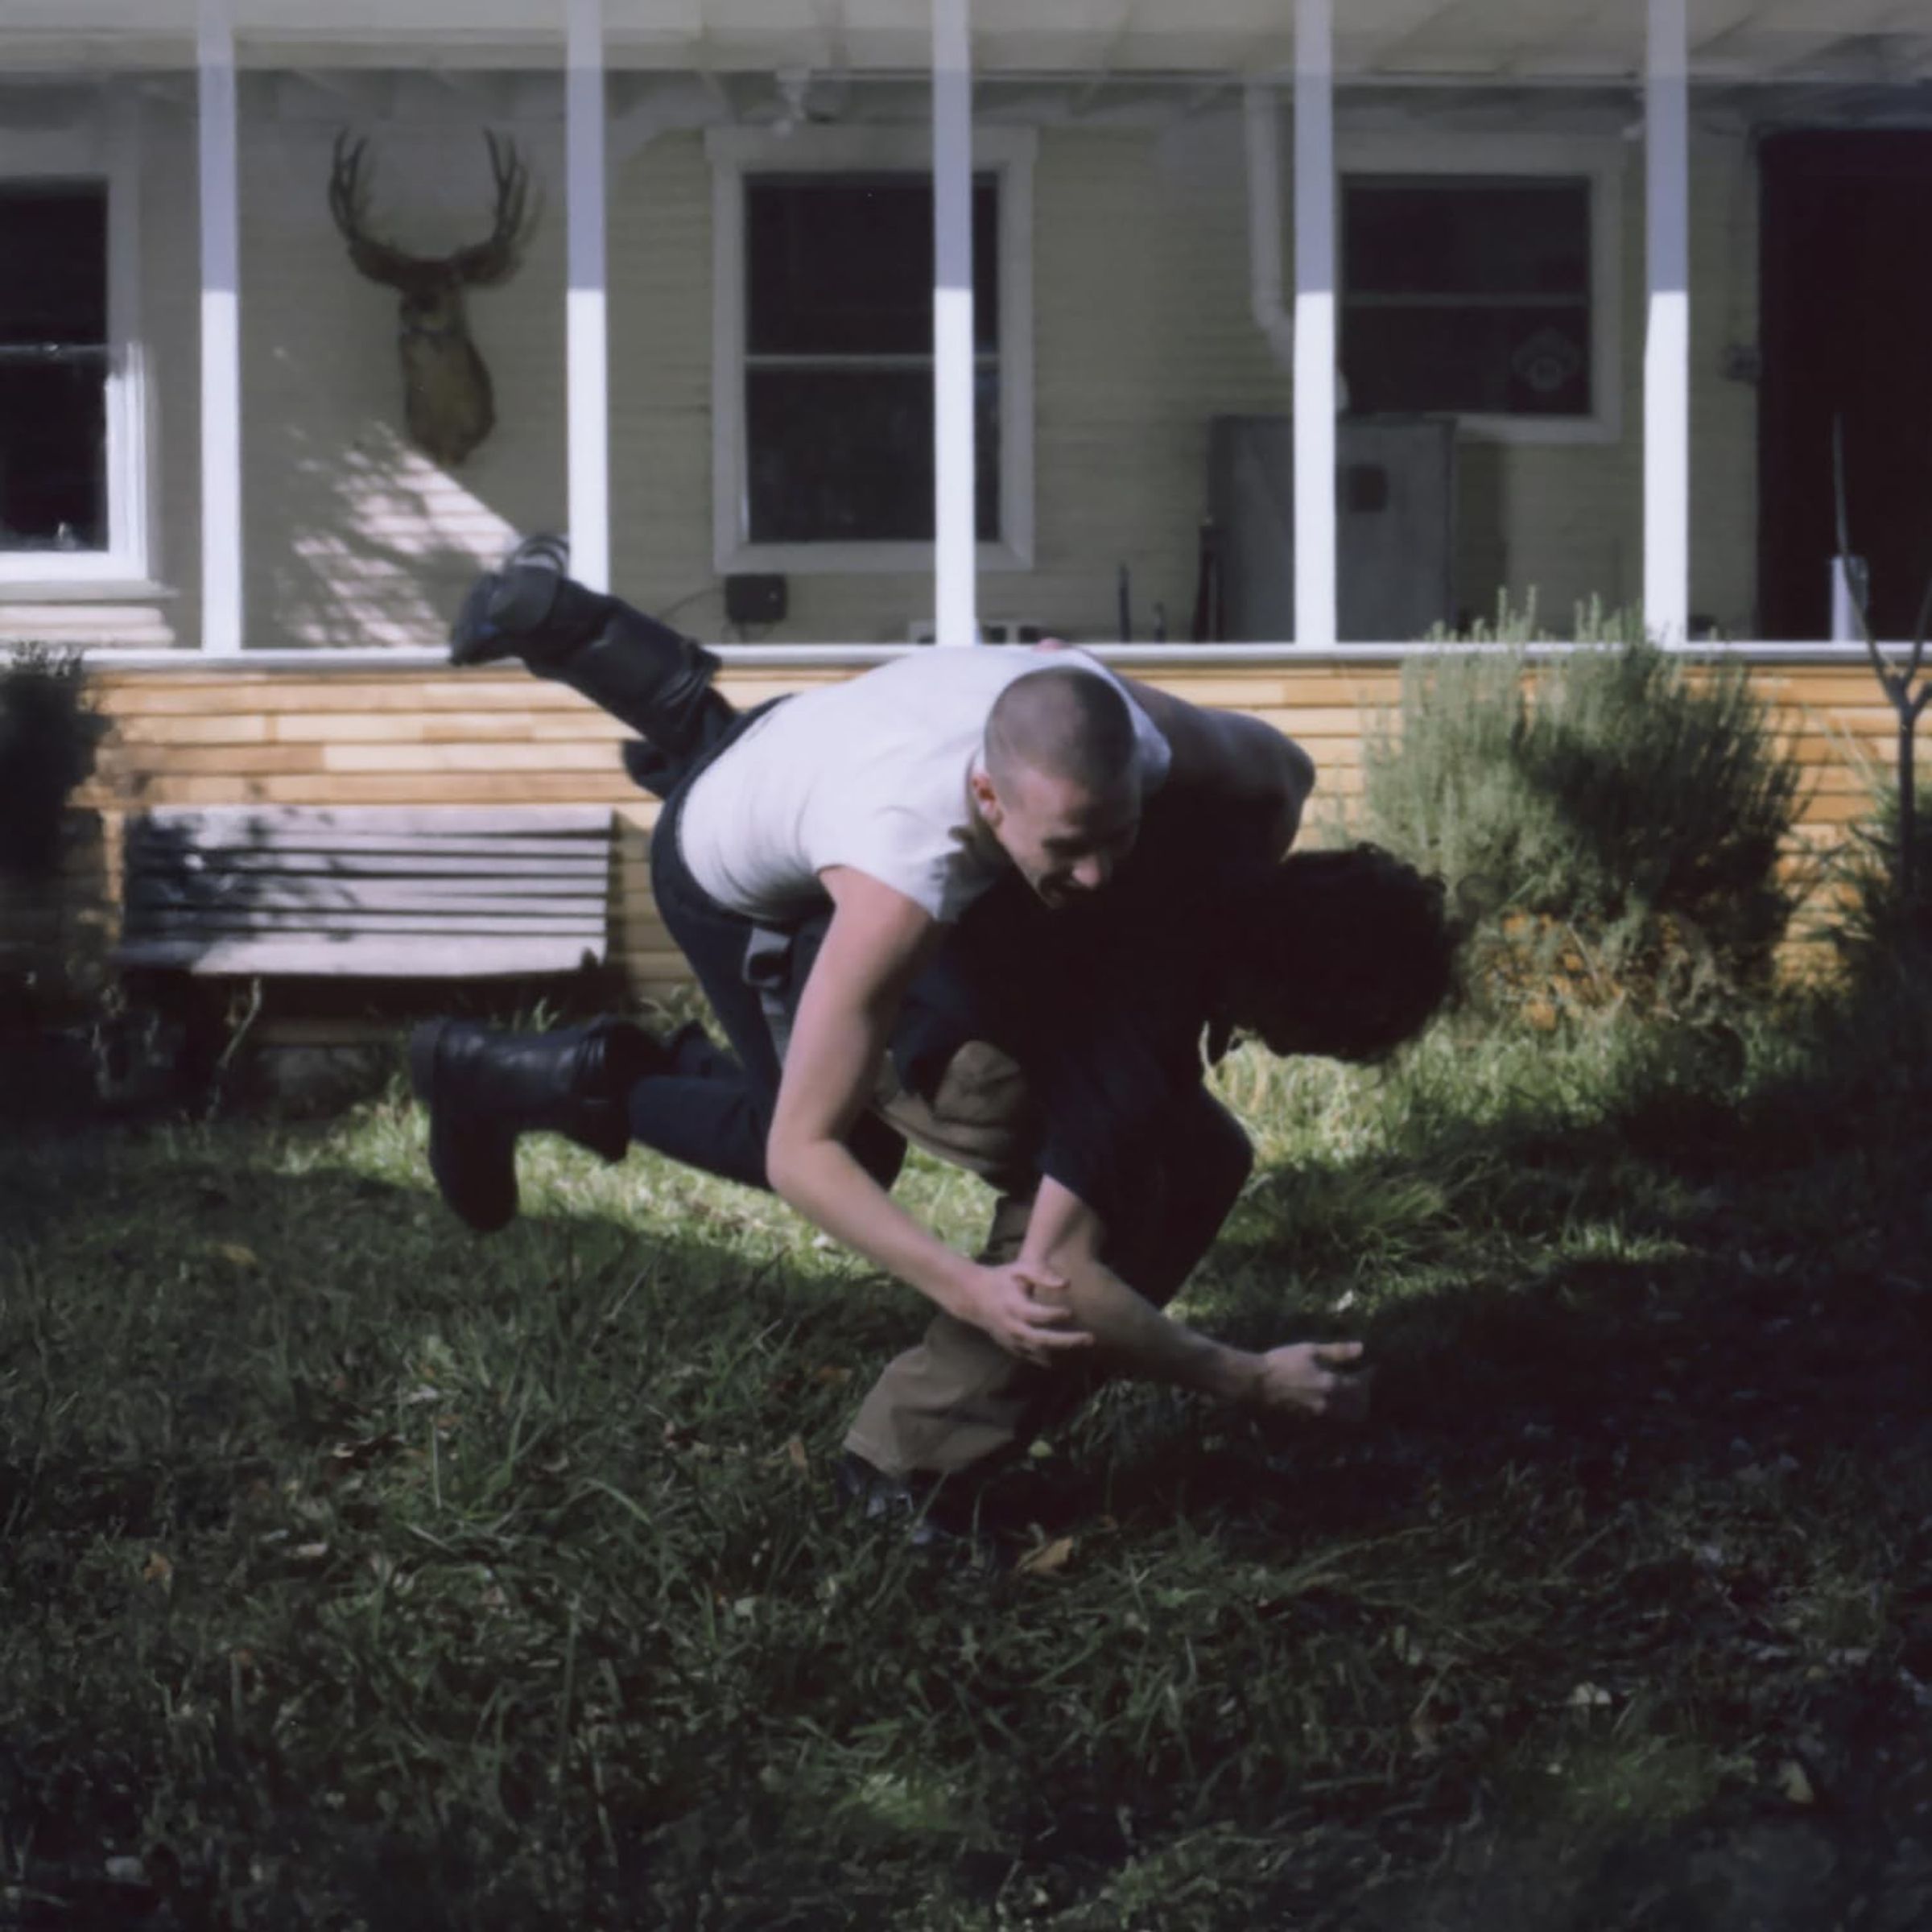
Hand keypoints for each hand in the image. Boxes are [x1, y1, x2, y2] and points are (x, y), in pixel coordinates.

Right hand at [951, 1261, 1091, 1365]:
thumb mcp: (1018, 1270)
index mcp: (1014, 1306)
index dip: (1054, 1315)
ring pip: (1039, 1352)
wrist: (973, 1297)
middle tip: (1090, 1339)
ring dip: (1063, 1351)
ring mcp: (1011, 1339)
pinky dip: (1049, 1359)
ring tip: (1084, 1347)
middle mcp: (1013, 1326)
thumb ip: (1042, 1275)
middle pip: (1042, 1339)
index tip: (1072, 1312)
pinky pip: (1032, 1357)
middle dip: (1067, 1341)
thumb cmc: (1000, 1279)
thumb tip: (1066, 1284)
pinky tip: (1067, 1359)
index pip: (1036, 1315)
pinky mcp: (1011, 1346)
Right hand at [1251, 1341, 1369, 1421]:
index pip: (1360, 1385)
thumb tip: (1362, 1348)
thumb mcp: (1309, 1350)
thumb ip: (1337, 1352)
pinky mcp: (1307, 1422)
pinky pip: (1331, 1423)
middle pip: (1358, 1408)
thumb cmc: (1281, 1362)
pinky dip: (1338, 1416)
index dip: (1369, 1377)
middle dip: (1365, 1397)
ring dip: (1353, 1409)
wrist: (1255, 1383)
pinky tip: (1332, 1405)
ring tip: (1350, 1397)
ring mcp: (1318, 1416)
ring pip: (1346, 1419)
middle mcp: (1329, 1403)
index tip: (1371, 1369)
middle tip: (1362, 1386)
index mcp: (1331, 1383)